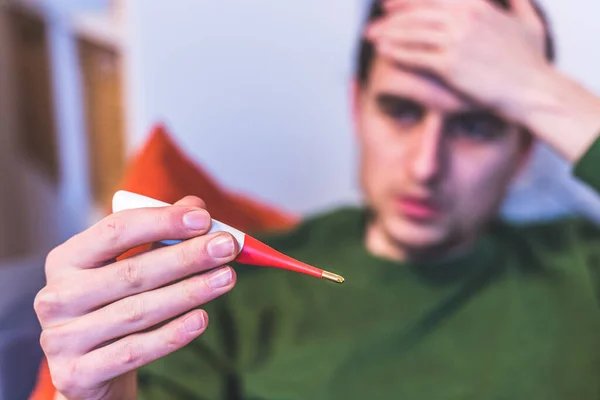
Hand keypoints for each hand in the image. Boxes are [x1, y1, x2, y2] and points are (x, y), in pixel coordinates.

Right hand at [35, 196, 237, 399]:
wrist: (90, 370)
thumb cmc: (114, 306)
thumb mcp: (129, 267)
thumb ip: (159, 235)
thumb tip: (196, 206)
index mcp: (67, 259)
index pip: (115, 231)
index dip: (162, 222)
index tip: (204, 219)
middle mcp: (57, 296)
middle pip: (131, 272)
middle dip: (186, 257)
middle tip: (228, 247)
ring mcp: (62, 338)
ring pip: (137, 312)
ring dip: (189, 292)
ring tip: (227, 278)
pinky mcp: (76, 374)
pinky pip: (134, 351)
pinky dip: (171, 335)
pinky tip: (202, 318)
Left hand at [366, 0, 548, 121]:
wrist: (533, 90)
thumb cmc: (532, 61)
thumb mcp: (528, 22)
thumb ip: (517, 3)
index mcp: (478, 5)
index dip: (405, 1)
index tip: (386, 5)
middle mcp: (465, 17)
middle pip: (416, 13)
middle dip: (390, 19)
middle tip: (371, 27)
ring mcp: (457, 40)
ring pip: (412, 33)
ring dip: (388, 35)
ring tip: (371, 39)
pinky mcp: (450, 64)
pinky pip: (415, 56)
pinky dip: (396, 53)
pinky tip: (383, 53)